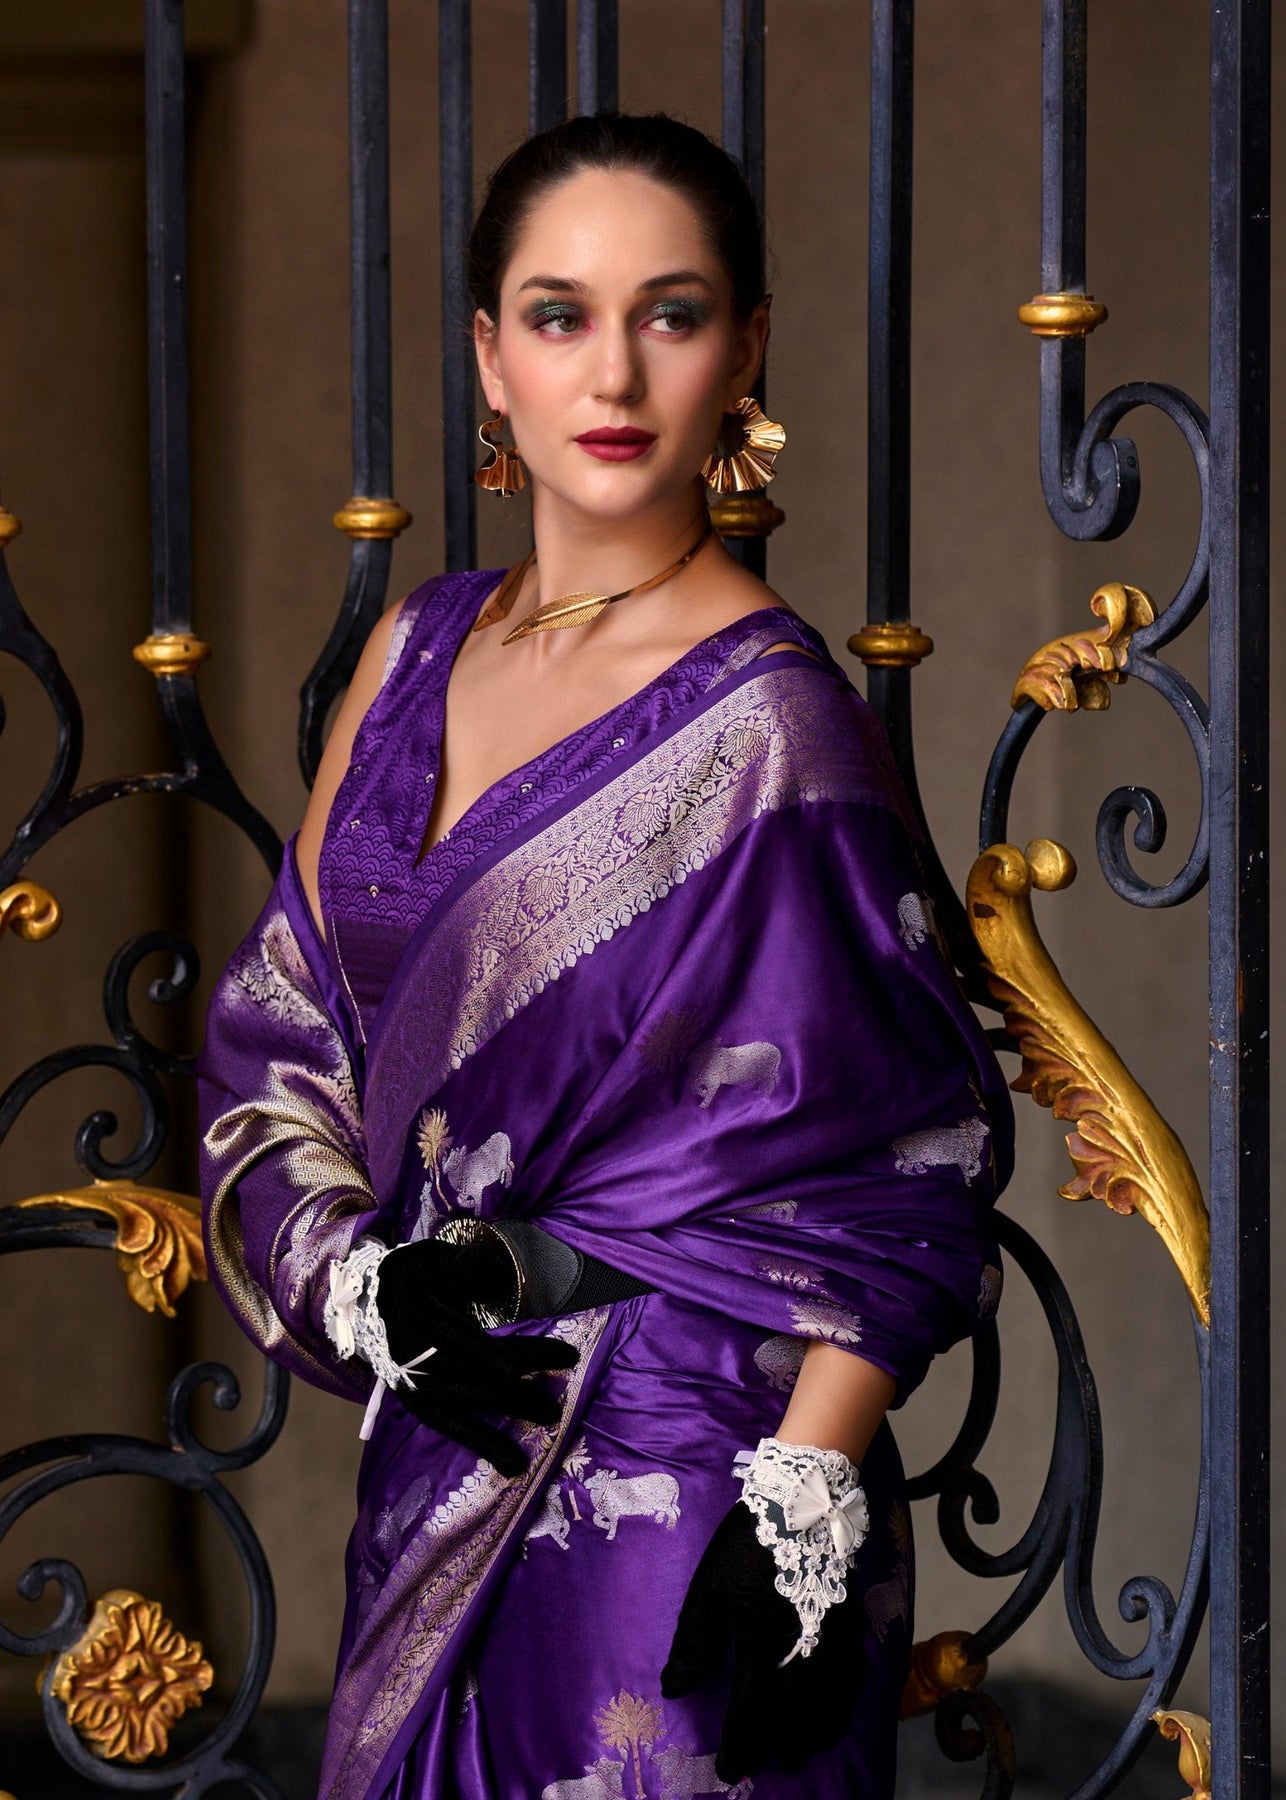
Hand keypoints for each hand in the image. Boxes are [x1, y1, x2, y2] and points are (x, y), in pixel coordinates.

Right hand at [375, 1239, 578, 1477]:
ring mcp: (416, 1385)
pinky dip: (480, 1443)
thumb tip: (499, 1264)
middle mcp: (417, 1360)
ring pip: (464, 1412)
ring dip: (498, 1431)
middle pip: (473, 1382)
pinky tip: (511, 1463)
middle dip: (515, 1397)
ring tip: (533, 1450)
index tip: (556, 1359)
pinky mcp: (416, 1402)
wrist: (365, 1303)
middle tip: (554, 1409)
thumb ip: (464, 1266)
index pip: (469, 1343)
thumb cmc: (409, 1277)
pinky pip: (449, 1427)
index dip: (504, 1356)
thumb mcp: (431, 1260)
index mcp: (421, 1321)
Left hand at [660, 1498, 865, 1781]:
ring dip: (811, 1737)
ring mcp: (833, 1643)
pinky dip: (842, 1709)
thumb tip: (673, 1690)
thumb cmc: (747, 1545)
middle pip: (791, 1719)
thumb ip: (693, 1645)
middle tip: (765, 1765)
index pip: (751, 1718)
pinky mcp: (851, 1626)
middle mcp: (803, 1655)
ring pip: (826, 1708)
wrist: (801, 1502)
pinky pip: (853, 1682)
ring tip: (799, 1755)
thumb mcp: (708, 1592)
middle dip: (775, 1747)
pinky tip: (835, 1717)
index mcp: (762, 1649)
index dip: (740, 1749)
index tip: (730, 1771)